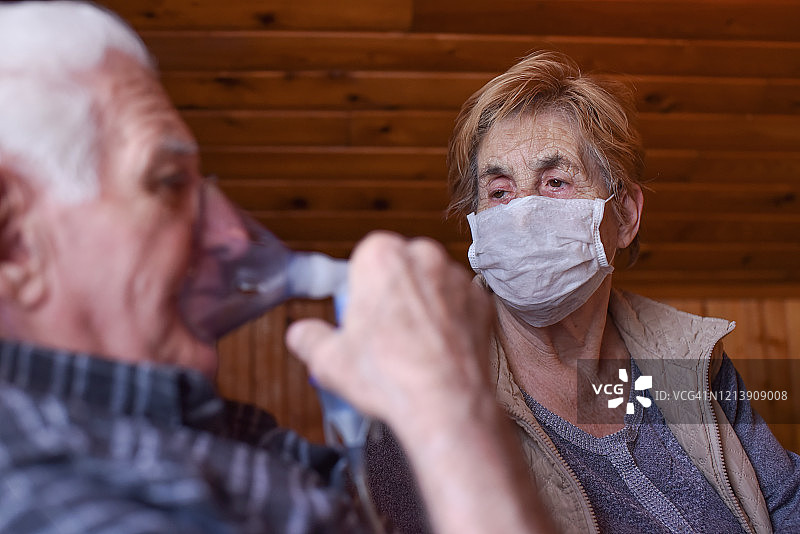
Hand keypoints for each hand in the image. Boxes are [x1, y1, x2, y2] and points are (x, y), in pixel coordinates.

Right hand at [285, 231, 492, 429]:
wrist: (446, 403)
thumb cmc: (388, 376)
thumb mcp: (328, 360)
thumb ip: (308, 338)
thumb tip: (300, 334)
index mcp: (381, 255)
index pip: (366, 258)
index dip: (362, 289)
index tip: (363, 315)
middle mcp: (424, 255)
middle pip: (401, 268)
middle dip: (394, 293)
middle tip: (386, 333)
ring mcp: (458, 276)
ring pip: (432, 284)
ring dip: (423, 305)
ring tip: (414, 347)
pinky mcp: (482, 300)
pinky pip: (459, 304)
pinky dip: (451, 320)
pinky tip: (439, 349)